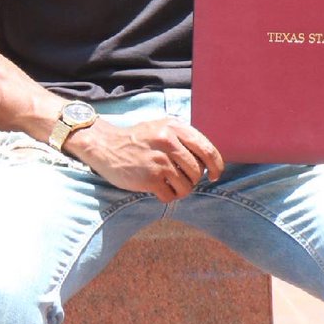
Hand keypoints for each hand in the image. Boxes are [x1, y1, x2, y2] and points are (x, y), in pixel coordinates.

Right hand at [67, 117, 223, 202]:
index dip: (216, 165)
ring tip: (167, 183)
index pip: (207, 149)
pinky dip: (166, 196)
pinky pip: (171, 196)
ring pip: (187, 186)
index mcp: (174, 127)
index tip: (215, 175)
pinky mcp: (150, 178)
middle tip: (179, 177)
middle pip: (197, 171)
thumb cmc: (138, 140)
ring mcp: (159, 160)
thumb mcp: (161, 128)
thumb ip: (184, 139)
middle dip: (192, 179)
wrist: (106, 146)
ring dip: (179, 189)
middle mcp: (168, 141)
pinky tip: (157, 188)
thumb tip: (209, 161)